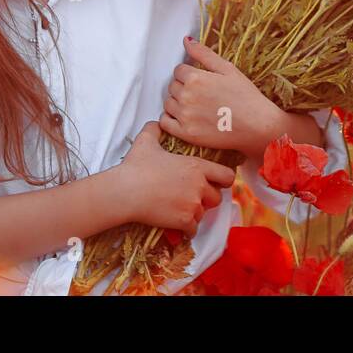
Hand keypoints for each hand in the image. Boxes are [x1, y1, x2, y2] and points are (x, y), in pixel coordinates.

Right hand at [116, 121, 235, 235]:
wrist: (125, 191)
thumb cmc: (136, 166)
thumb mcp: (146, 141)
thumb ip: (155, 130)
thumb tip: (157, 123)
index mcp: (196, 166)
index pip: (227, 176)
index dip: (223, 179)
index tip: (215, 182)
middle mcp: (199, 186)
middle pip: (217, 198)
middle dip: (206, 199)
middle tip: (193, 197)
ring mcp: (192, 205)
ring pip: (203, 214)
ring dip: (194, 213)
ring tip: (180, 209)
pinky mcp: (183, 221)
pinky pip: (193, 229)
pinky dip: (186, 228)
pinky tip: (177, 224)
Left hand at [160, 36, 286, 161]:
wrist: (258, 126)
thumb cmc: (246, 97)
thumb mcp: (227, 69)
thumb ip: (204, 53)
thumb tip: (187, 40)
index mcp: (195, 78)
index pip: (178, 70)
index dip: (188, 73)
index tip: (199, 80)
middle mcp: (187, 96)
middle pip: (172, 86)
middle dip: (183, 86)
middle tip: (200, 93)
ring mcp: (185, 116)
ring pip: (168, 103)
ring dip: (177, 102)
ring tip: (195, 106)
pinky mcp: (186, 133)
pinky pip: (165, 123)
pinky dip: (169, 119)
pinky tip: (183, 117)